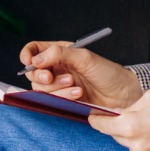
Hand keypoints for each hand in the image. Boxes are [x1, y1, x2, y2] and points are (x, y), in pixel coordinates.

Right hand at [18, 40, 142, 110]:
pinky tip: (77, 94)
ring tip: (75, 86)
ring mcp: (59, 85)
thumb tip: (35, 60)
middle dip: (40, 76)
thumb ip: (58, 54)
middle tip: (51, 77)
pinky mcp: (63, 100)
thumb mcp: (84, 57)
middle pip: (32, 72)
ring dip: (56, 88)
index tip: (28, 61)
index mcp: (59, 52)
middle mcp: (56, 68)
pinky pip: (51, 100)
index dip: (27, 54)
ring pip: (40, 89)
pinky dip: (62, 97)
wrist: (122, 94)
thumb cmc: (107, 72)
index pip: (34, 50)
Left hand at [90, 87, 149, 150]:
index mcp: (131, 126)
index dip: (97, 120)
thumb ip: (130, 108)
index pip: (103, 126)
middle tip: (131, 117)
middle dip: (120, 127)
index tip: (94, 117)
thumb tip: (119, 114)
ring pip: (134, 147)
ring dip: (137, 138)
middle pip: (118, 137)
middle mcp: (138, 146)